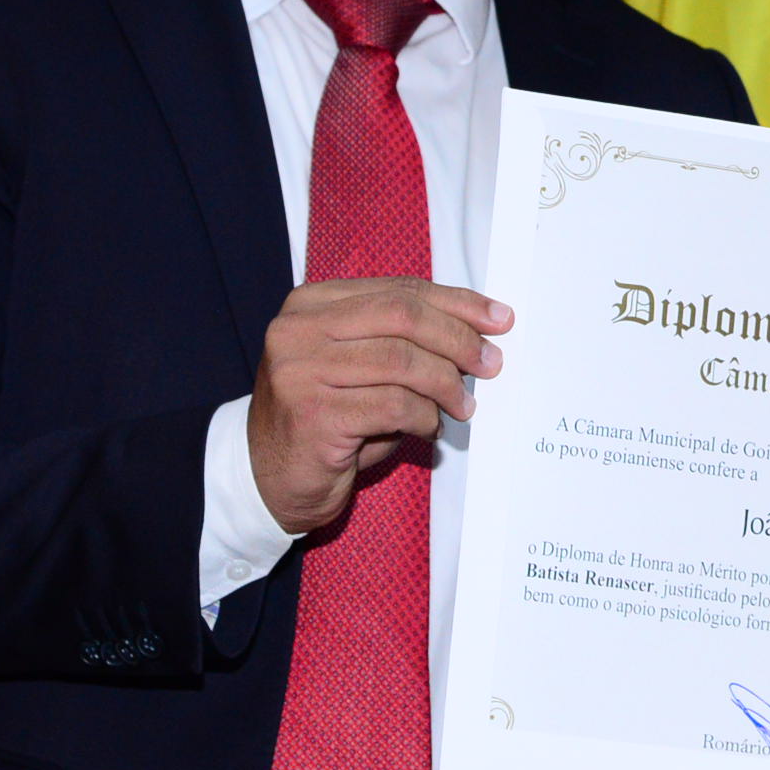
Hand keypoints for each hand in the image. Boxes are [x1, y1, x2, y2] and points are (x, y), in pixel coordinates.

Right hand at [247, 279, 509, 532]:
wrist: (271, 480)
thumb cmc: (328, 419)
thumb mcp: (360, 366)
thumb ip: (402, 340)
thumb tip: (479, 332)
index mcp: (311, 304)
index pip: (397, 290)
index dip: (455, 302)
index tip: (499, 319)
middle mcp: (298, 330)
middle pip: (402, 316)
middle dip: (458, 338)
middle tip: (490, 363)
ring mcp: (299, 371)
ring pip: (401, 361)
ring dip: (446, 384)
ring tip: (464, 405)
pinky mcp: (312, 416)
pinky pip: (392, 406)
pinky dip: (424, 416)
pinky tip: (429, 427)